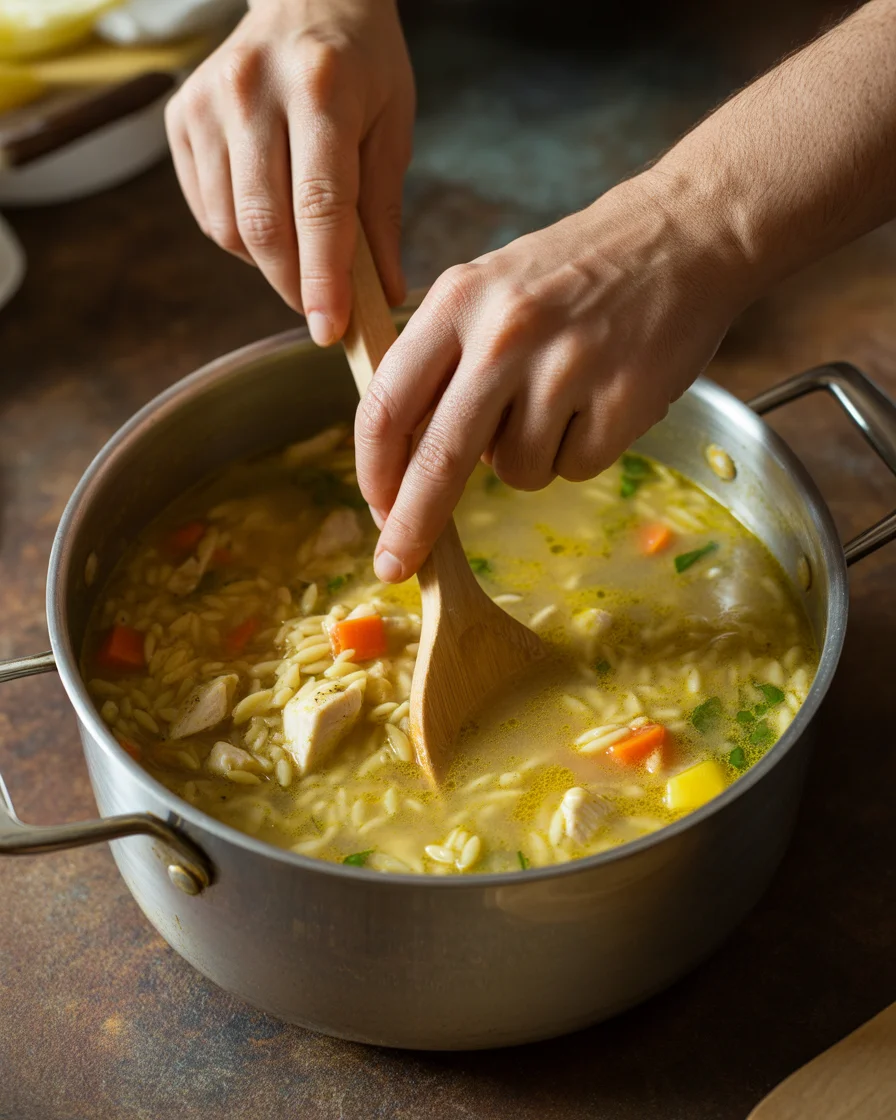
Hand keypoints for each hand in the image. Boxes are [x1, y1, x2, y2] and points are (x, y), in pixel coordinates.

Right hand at [165, 0, 413, 343]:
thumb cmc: (361, 67)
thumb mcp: (392, 128)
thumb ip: (385, 213)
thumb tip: (382, 295)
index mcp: (320, 89)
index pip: (320, 207)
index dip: (324, 280)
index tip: (331, 331)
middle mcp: (252, 90)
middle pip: (264, 225)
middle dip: (294, 286)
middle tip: (322, 311)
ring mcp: (207, 102)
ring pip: (228, 227)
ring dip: (268, 265)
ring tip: (302, 257)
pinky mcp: (180, 118)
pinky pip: (207, 211)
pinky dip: (240, 239)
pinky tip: (271, 224)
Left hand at [355, 173, 749, 582]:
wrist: (684, 236)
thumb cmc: (576, 270)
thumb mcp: (489, 287)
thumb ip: (441, 360)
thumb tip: (402, 458)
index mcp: (457, 301)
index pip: (387, 404)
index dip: (372, 470)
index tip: (374, 509)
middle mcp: (505, 334)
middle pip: (438, 458)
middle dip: (413, 524)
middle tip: (397, 565)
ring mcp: (566, 368)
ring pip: (514, 471)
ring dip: (526, 459)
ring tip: (559, 400)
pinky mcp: (621, 400)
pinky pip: (573, 469)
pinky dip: (578, 452)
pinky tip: (597, 402)